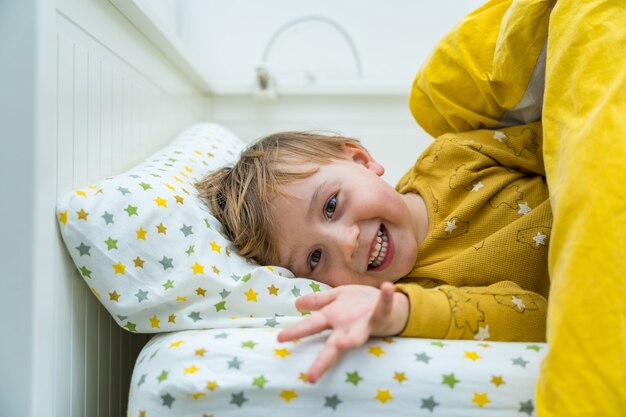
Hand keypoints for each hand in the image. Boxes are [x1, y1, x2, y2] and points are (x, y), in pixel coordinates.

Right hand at [277, 281, 408, 382]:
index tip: (279, 339)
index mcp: (334, 320)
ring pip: (357, 336)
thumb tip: (296, 304)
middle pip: (332, 346)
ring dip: (350, 340)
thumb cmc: (360, 304)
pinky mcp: (381, 314)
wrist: (389, 302)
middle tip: (310, 375)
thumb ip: (318, 302)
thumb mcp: (337, 299)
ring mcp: (365, 323)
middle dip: (322, 360)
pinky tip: (386, 288)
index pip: (312, 326)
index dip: (296, 332)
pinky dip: (386, 298)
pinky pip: (384, 306)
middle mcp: (347, 327)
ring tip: (342, 344)